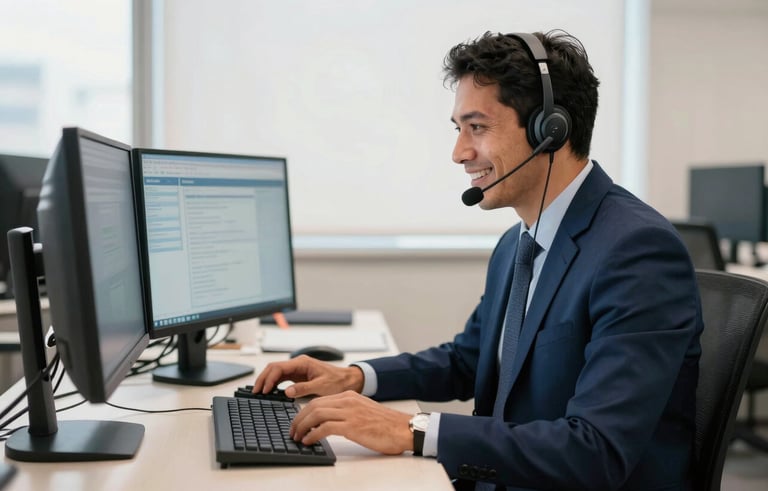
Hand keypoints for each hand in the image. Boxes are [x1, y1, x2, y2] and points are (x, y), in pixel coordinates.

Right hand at [252, 355, 363, 397]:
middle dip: (263, 379)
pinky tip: (269, 392)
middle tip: (255, 391)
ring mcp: (297, 370)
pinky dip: (273, 384)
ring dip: (266, 381)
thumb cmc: (337, 381)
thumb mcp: (321, 386)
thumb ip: (304, 388)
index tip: (264, 390)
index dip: (269, 378)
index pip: (279, 367)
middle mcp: (298, 364)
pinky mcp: (298, 376)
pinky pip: (281, 378)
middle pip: (273, 368)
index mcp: (302, 363)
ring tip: (259, 392)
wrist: (347, 380)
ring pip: (276, 372)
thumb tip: (287, 392)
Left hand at [290, 391, 412, 454]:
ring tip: (297, 437)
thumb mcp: (363, 412)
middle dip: (298, 419)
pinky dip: (313, 434)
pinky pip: (324, 427)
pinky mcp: (352, 425)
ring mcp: (349, 412)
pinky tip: (309, 441)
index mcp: (350, 396)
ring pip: (316, 414)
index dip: (304, 412)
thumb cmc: (386, 425)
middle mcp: (348, 401)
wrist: (404, 428)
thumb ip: (347, 412)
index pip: (319, 400)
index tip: (297, 422)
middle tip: (293, 431)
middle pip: (313, 405)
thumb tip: (329, 423)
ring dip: (302, 426)